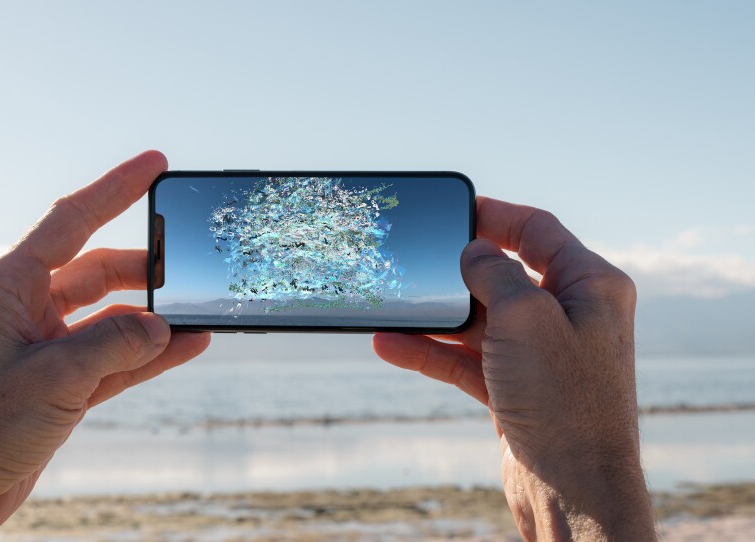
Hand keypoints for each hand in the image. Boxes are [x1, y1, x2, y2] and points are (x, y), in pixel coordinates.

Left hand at [0, 151, 209, 539]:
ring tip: (196, 311)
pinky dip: (150, 353)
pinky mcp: (63, 383)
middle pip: (99, 270)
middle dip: (145, 268)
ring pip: (112, 316)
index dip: (116, 188)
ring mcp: (48, 347)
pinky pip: (117, 357)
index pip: (71, 221)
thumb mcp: (51, 378)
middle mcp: (28, 309)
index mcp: (9, 288)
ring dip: (153, 317)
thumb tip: (163, 326)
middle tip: (188, 264)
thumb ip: (114, 344)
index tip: (156, 164)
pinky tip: (187, 345)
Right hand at [373, 197, 654, 540]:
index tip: (454, 209)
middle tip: (416, 260)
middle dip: (455, 271)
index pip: (538, 231)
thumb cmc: (563, 399)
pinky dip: (432, 351)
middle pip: (502, 274)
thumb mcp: (525, 317)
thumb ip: (493, 272)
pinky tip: (391, 345)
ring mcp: (540, 354)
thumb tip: (472, 251)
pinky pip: (467, 358)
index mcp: (590, 285)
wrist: (573, 488)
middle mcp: (569, 315)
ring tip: (390, 308)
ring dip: (434, 317)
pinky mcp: (515, 387)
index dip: (495, 215)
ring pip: (478, 320)